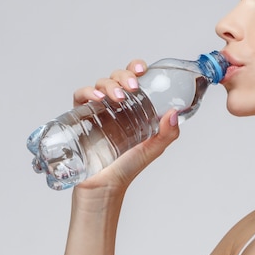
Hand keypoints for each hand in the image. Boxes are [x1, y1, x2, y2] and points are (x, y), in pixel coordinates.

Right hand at [73, 59, 179, 191]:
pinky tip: (98, 99)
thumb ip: (167, 134)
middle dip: (124, 76)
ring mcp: (97, 110)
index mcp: (132, 107)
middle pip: (116, 78)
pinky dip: (88, 92)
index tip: (142, 70)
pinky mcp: (80, 118)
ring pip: (100, 84)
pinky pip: (80, 97)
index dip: (135, 68)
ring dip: (109, 85)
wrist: (105, 186)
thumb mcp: (152, 149)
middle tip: (133, 88)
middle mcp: (114, 105)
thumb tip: (175, 113)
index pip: (133, 79)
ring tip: (118, 98)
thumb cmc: (127, 168)